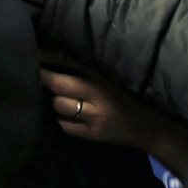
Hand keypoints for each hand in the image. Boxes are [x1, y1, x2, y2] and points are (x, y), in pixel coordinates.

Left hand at [40, 50, 187, 175]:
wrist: (152, 127)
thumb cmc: (130, 97)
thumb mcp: (112, 77)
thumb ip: (88, 68)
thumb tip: (55, 56)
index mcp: (104, 75)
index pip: (70, 61)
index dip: (49, 56)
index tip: (35, 53)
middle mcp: (99, 94)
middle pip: (58, 84)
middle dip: (44, 78)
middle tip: (38, 75)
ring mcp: (95, 116)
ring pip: (59, 105)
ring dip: (56, 102)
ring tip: (61, 99)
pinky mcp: (93, 134)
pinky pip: (65, 125)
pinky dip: (63, 120)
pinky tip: (69, 116)